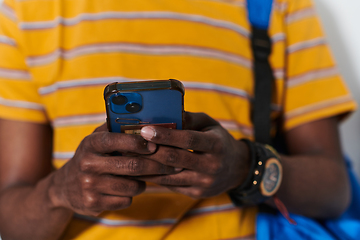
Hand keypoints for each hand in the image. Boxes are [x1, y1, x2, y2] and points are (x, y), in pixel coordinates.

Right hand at [49, 124, 180, 215]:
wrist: (65, 187)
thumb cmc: (91, 158)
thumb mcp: (96, 140)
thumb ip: (114, 129)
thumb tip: (143, 116)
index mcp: (90, 143)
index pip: (117, 140)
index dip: (139, 142)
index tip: (155, 144)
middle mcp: (87, 163)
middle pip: (132, 165)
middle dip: (156, 165)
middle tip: (172, 165)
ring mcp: (89, 185)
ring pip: (132, 185)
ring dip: (143, 182)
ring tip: (142, 177)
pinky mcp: (92, 203)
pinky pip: (126, 200)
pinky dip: (132, 195)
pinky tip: (126, 189)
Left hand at [136, 112, 249, 198]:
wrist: (236, 169)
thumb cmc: (218, 141)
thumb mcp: (210, 124)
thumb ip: (190, 119)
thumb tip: (166, 114)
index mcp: (216, 145)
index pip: (188, 140)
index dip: (166, 135)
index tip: (145, 130)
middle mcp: (212, 165)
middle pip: (175, 159)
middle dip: (151, 151)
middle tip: (130, 143)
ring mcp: (204, 182)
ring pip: (169, 176)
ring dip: (147, 166)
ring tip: (130, 157)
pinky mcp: (196, 193)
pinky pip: (170, 186)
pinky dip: (153, 177)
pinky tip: (140, 169)